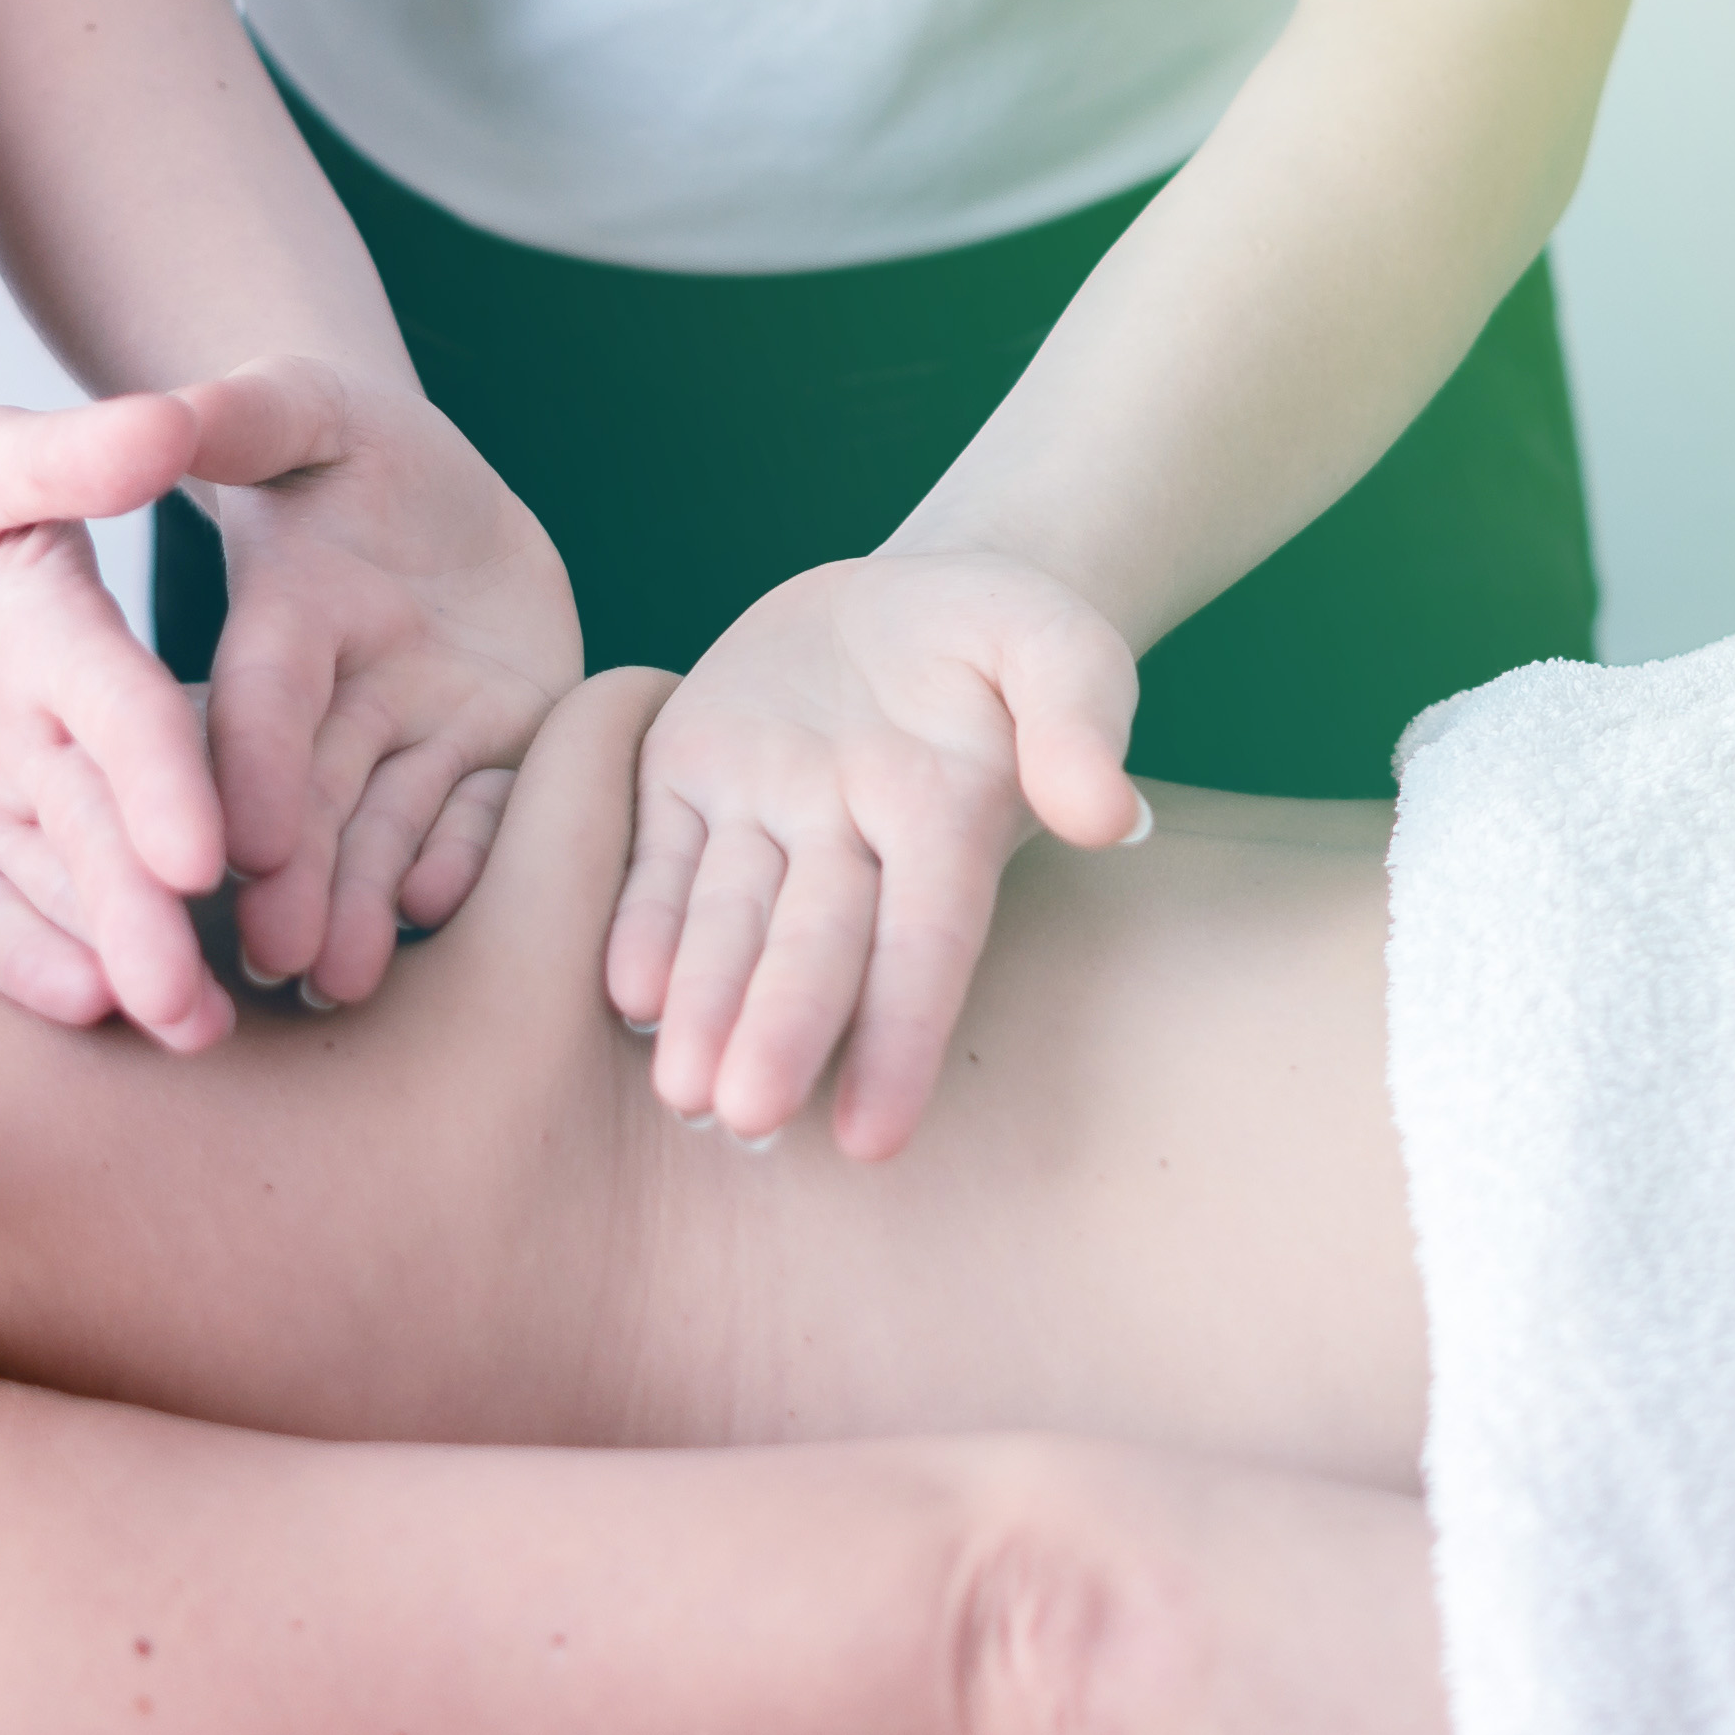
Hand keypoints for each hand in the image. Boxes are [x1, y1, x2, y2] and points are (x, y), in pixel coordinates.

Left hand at [0, 394, 245, 1049]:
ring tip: (177, 1029)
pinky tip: (80, 1010)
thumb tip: (166, 422)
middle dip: (154, 917)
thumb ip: (69, 456)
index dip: (165, 782)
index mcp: (77, 645)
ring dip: (122, 962)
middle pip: (113, 835)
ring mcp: (14, 808)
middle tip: (204, 999)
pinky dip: (28, 964)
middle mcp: (64, 742)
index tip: (208, 851)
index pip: (128, 717)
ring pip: (69, 895)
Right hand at [161, 356, 578, 1009]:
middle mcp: (338, 701)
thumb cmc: (355, 442)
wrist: (440, 497)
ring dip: (362, 901)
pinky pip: (483, 814)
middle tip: (271, 957)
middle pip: (314, 793)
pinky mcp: (489, 756)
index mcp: (283, 624)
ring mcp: (413, 737)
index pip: (263, 698)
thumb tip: (164, 416)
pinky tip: (436, 908)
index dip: (249, 764)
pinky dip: (465, 861)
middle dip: (294, 875)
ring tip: (341, 976)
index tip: (231, 842)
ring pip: (387, 827)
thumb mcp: (304, 407)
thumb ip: (244, 416)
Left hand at [604, 552, 1146, 1161]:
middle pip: (815, 945)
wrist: (911, 596)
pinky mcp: (687, 772)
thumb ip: (1078, 715)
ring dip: (704, 1001)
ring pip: (728, 918)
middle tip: (743, 1116)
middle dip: (783, 1029)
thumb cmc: (1005, 635)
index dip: (901, 1035)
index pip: (926, 941)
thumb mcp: (1059, 644)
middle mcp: (848, 840)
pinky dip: (640, 918)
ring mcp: (764, 813)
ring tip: (680, 1089)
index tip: (874, 1139)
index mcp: (946, 819)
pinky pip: (658, 853)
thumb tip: (1109, 816)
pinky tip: (624, 990)